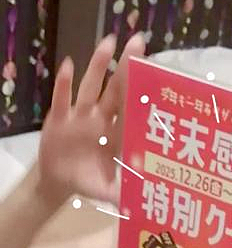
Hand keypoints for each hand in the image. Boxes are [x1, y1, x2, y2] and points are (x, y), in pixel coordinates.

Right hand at [38, 32, 145, 208]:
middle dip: (126, 66)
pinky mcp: (59, 119)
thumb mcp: (106, 190)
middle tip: (139, 41)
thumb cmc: (88, 181)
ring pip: (90, 87)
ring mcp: (80, 116)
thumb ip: (122, 194)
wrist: (59, 182)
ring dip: (98, 65)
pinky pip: (62, 99)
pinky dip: (65, 83)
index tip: (157, 69)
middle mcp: (101, 119)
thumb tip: (139, 205)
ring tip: (109, 42)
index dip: (144, 90)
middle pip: (115, 88)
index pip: (133, 107)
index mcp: (116, 133)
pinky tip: (69, 64)